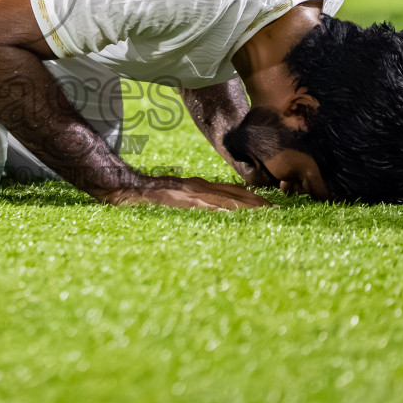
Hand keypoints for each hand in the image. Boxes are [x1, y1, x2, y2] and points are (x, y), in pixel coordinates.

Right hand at [103, 177, 270, 210]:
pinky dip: (224, 211)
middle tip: (279, 211)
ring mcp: (190, 195)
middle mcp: (198, 188)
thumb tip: (215, 210)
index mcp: (198, 186)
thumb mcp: (176, 193)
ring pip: (225, 201)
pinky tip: (236, 215)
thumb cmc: (147, 194)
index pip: (232, 191)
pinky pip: (207, 207)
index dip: (253, 199)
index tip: (272, 206)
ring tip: (266, 215)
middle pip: (234, 195)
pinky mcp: (180, 201)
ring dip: (246, 207)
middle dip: (257, 203)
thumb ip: (195, 199)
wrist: (123, 187)